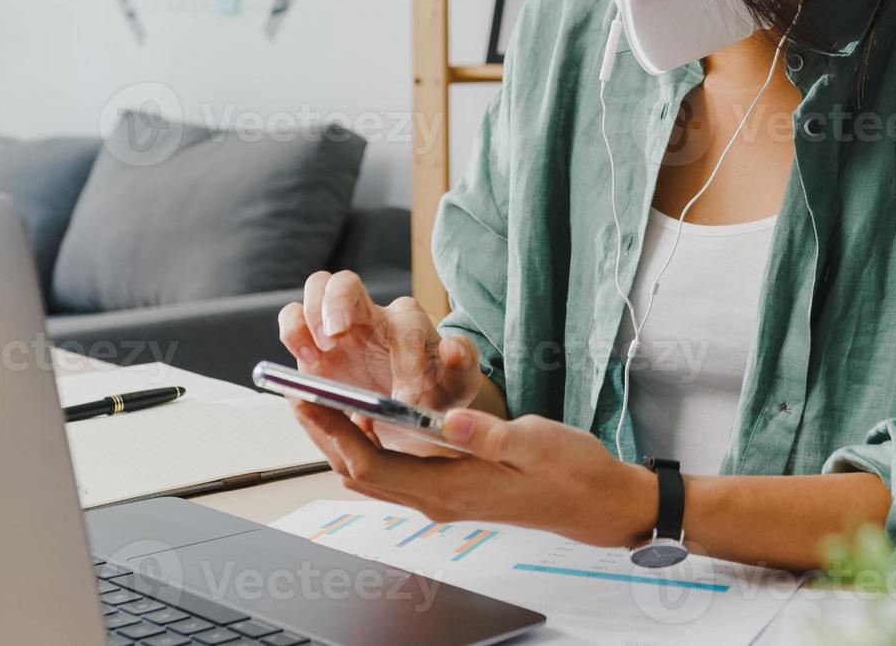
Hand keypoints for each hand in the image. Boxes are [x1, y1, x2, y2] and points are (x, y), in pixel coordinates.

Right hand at [276, 271, 482, 451]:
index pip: (407, 324)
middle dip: (338, 304)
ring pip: (318, 288)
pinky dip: (293, 332)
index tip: (405, 398)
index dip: (405, 357)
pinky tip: (307, 359)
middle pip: (347, 284)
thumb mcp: (456, 386)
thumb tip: (453, 345)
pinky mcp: (313, 340)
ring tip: (321, 351)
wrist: (405, 412)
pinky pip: (292, 316)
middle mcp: (372, 316)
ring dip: (313, 313)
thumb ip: (461, 366)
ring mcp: (339, 324)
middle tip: (336, 334)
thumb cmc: (432, 392)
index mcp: (411, 326)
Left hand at [290, 404, 657, 549]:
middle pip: (360, 473)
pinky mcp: (452, 488)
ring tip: (323, 401)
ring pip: (374, 474)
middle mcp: (438, 499)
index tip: (306, 399)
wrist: (596, 501)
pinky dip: (371, 445)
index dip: (332, 433)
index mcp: (450, 487)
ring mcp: (443, 497)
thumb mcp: (533, 441)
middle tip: (299, 393)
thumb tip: (446, 417)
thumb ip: (486, 432)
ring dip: (343, 440)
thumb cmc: (570, 470)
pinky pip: (396, 471)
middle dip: (324, 434)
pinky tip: (371, 416)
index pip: (370, 465)